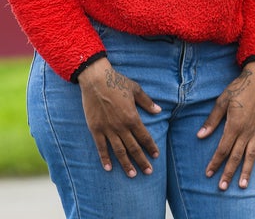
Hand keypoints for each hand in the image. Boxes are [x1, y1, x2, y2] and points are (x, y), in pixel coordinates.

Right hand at [78, 58, 161, 176]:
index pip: (144, 137)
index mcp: (132, 117)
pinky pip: (101, 147)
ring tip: (132, 175)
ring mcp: (108, 129)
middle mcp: (121, 126)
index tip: (156, 156)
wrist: (96, 80)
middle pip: (134, 148)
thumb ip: (147, 102)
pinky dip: (105, 158)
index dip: (151, 147)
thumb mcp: (136, 89)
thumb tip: (158, 111)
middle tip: (148, 172)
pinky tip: (109, 168)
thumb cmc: (117, 82)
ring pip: (119, 151)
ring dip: (126, 164)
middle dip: (142, 161)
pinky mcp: (96, 129)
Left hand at [198, 64, 254, 189]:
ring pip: (251, 156)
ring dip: (246, 172)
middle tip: (222, 187)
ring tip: (242, 186)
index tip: (209, 173)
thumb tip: (200, 135)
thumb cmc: (238, 88)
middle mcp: (247, 132)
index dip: (215, 162)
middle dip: (228, 172)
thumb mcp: (222, 101)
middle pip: (236, 156)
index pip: (222, 149)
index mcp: (234, 125)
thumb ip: (212, 120)